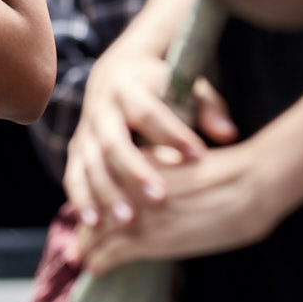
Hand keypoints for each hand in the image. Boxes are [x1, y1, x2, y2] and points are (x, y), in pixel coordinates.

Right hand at [62, 41, 235, 230]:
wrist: (115, 77)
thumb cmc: (162, 88)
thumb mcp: (186, 88)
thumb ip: (208, 109)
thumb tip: (227, 134)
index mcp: (128, 89)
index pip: (148, 111)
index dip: (171, 133)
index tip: (198, 156)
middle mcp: (101, 110)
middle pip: (114, 142)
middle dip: (135, 172)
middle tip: (159, 200)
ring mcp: (86, 132)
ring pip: (91, 164)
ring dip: (107, 193)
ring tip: (128, 222)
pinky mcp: (78, 151)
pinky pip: (75, 176)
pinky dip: (82, 199)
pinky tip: (94, 224)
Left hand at [76, 138, 273, 273]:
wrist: (248, 185)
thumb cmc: (228, 172)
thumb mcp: (182, 160)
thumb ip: (159, 168)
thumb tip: (151, 178)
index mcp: (138, 163)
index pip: (102, 184)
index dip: (95, 202)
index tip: (92, 214)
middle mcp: (130, 185)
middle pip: (96, 209)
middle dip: (88, 228)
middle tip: (81, 243)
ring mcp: (138, 212)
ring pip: (99, 233)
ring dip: (89, 247)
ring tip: (85, 258)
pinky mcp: (149, 239)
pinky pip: (113, 253)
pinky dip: (99, 262)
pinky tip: (95, 269)